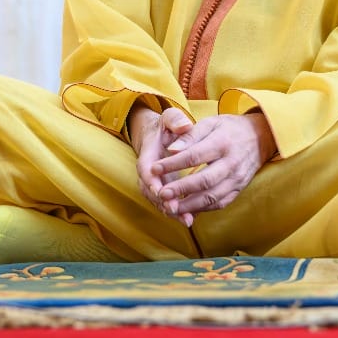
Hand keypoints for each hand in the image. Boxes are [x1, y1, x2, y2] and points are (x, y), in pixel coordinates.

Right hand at [131, 106, 193, 222]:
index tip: (161, 190)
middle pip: (151, 191)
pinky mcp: (163, 190)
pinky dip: (178, 211)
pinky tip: (191, 219)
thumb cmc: (167, 126)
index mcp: (148, 154)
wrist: (160, 136)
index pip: (146, 170)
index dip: (152, 181)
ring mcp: (155, 184)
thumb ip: (175, 120)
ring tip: (187, 219)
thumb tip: (184, 126)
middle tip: (175, 209)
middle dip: (162, 201)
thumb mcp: (169, 118)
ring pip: (159, 201)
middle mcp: (148, 172)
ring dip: (172, 211)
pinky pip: (167, 203)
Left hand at [150, 113, 276, 226]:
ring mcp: (238, 178)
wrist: (261, 136)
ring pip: (213, 197)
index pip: (194, 156)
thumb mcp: (211, 122)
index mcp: (223, 142)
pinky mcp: (239, 189)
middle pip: (204, 180)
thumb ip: (190, 135)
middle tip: (161, 194)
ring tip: (170, 208)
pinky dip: (203, 209)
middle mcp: (232, 163)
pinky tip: (187, 210)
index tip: (154, 169)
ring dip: (190, 205)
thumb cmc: (230, 128)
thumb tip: (171, 149)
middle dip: (181, 189)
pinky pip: (221, 203)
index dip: (172, 164)